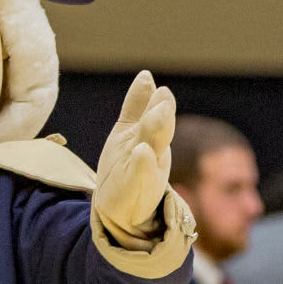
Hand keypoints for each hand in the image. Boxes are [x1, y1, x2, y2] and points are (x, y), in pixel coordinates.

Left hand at [93, 71, 175, 246]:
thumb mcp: (131, 132)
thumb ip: (138, 106)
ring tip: (158, 114)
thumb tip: (147, 75)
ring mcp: (145, 171)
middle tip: (164, 95)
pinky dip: (143, 163)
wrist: (119, 208)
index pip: (155, 113)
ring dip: (156, 131)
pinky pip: (140, 175)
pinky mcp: (135, 189)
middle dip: (161, 113)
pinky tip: (143, 152)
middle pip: (158, 129)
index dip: (156, 100)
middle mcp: (153, 151)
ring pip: (153, 149)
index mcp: (151, 135)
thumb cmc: (127, 164)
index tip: (150, 82)